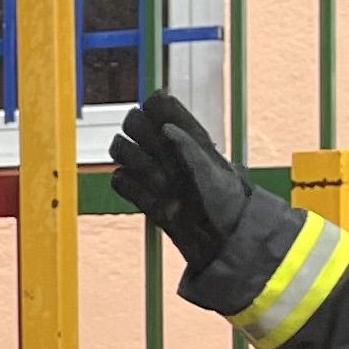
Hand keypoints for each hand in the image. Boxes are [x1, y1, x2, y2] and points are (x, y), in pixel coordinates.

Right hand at [106, 94, 248, 269]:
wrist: (222, 244)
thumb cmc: (228, 205)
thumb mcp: (213, 172)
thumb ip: (189, 147)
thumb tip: (166, 128)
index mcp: (189, 136)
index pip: (158, 104)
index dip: (154, 110)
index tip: (162, 125)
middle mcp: (168, 150)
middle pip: (134, 123)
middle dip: (140, 135)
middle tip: (158, 153)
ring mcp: (154, 172)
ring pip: (122, 149)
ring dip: (135, 161)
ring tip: (160, 181)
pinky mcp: (144, 195)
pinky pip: (120, 180)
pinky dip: (130, 186)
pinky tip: (152, 198)